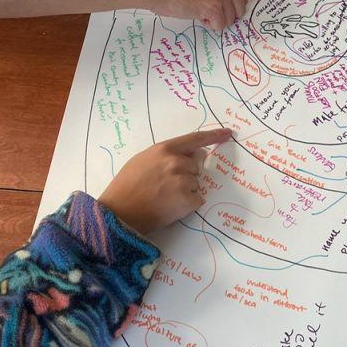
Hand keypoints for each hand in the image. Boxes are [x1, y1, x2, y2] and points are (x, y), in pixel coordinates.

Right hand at [98, 128, 231, 234]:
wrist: (119, 212)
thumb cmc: (126, 187)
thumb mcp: (142, 161)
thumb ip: (168, 155)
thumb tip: (195, 155)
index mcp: (164, 149)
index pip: (195, 139)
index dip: (213, 135)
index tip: (227, 133)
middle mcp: (176, 162)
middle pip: (195, 167)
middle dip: (185, 176)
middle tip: (164, 187)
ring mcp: (183, 181)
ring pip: (196, 184)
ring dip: (186, 191)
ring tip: (163, 198)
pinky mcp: (187, 199)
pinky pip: (197, 200)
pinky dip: (188, 205)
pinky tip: (170, 207)